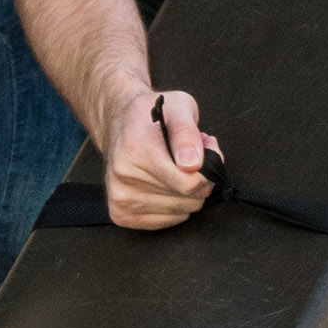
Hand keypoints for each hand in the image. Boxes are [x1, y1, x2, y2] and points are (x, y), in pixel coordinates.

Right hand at [102, 88, 219, 229]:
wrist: (120, 124)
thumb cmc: (152, 115)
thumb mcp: (179, 105)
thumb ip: (188, 132)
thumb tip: (193, 164)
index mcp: (136, 150)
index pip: (188, 183)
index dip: (208, 171)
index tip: (206, 152)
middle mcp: (123, 177)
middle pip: (188, 200)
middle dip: (200, 181)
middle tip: (192, 159)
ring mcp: (120, 198)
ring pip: (180, 212)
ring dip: (188, 194)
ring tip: (178, 168)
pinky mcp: (120, 214)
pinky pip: (167, 221)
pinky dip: (175, 207)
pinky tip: (166, 185)